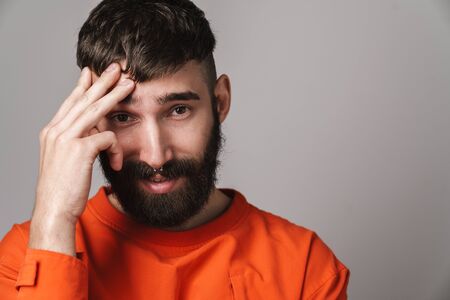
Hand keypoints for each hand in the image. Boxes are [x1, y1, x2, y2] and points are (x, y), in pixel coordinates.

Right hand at [29, 63, 133, 254]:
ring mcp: (66, 139)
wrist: (53, 210)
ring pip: (95, 109)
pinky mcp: (79, 149)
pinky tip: (117, 162)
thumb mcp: (65, 161)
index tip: (90, 72)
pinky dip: (117, 149)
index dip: (82, 86)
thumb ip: (76, 142)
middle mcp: (56, 131)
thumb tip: (94, 132)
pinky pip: (107, 138)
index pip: (70, 103)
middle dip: (101, 81)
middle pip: (83, 99)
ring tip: (130, 85)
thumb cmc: (62, 189)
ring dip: (115, 95)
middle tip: (115, 67)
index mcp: (51, 132)